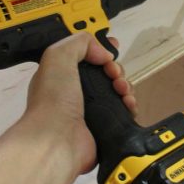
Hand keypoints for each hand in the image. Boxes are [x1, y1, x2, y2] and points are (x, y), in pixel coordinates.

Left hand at [24, 32, 136, 175]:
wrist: (58, 140)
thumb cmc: (53, 99)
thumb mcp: (58, 56)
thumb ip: (80, 42)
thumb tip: (105, 53)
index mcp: (63, 75)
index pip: (86, 57)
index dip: (101, 51)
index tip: (112, 49)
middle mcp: (77, 92)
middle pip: (105, 73)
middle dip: (115, 68)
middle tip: (114, 74)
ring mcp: (92, 110)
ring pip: (117, 91)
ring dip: (125, 85)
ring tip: (122, 90)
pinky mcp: (106, 126)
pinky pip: (125, 111)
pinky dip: (130, 104)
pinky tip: (128, 103)